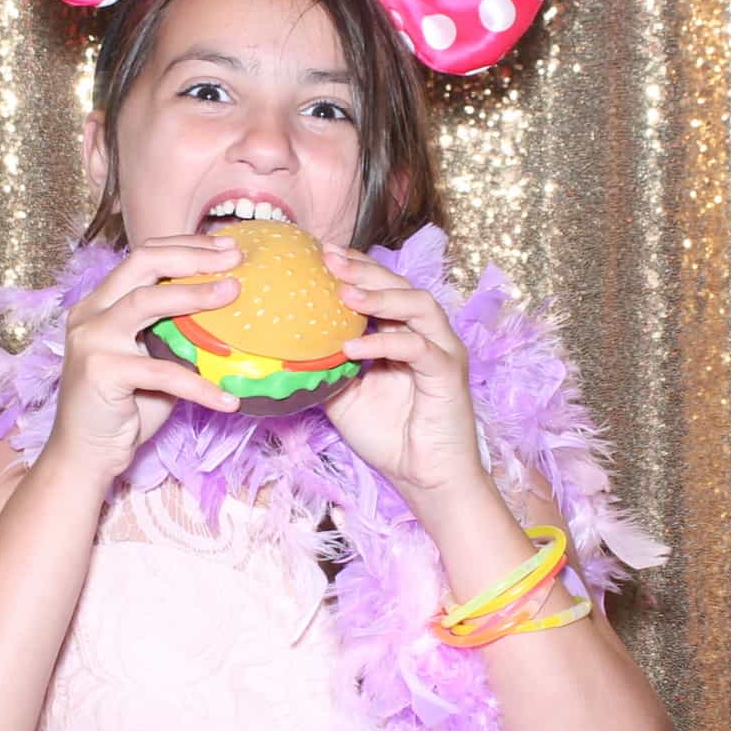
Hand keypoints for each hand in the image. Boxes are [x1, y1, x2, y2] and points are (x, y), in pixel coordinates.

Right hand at [41, 233, 245, 482]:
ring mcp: (91, 339)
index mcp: (102, 302)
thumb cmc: (127, 406)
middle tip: (236, 259)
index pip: (144, 256)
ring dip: (195, 295)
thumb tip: (230, 311)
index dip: (187, 246)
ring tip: (234, 294)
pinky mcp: (100, 372)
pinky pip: (161, 372)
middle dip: (193, 256)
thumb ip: (175, 331)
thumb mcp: (154, 359)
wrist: (86, 455)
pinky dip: (199, 385)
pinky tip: (227, 399)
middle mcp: (91, 312)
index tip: (228, 247)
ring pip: (147, 301)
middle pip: (143, 262)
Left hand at [317, 243, 488, 504]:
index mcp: (402, 332)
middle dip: (363, 268)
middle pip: (399, 285)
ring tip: (343, 293)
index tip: (318, 253)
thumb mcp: (343, 394)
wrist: (423, 476)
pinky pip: (417, 348)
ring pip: (417, 304)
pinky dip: (385, 342)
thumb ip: (325, 366)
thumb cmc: (387, 435)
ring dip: (380, 295)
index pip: (381, 286)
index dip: (354, 267)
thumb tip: (284, 346)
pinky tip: (353, 346)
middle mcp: (425, 334)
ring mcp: (440, 350)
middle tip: (328, 258)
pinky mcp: (447, 374)